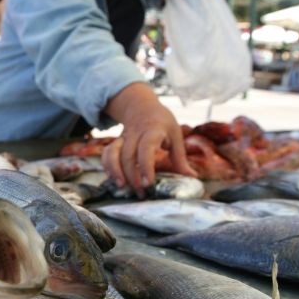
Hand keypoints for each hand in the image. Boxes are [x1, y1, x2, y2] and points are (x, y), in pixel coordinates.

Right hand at [102, 83, 196, 197]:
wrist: (142, 107)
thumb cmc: (162, 123)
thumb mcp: (175, 135)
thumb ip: (180, 158)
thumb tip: (192, 177)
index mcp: (153, 131)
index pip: (146, 148)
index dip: (146, 166)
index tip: (148, 183)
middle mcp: (135, 134)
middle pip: (128, 155)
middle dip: (132, 175)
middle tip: (140, 192)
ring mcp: (123, 138)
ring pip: (113, 154)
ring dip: (116, 171)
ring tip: (122, 186)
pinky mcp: (115, 142)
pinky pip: (106, 154)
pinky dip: (107, 166)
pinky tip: (114, 178)